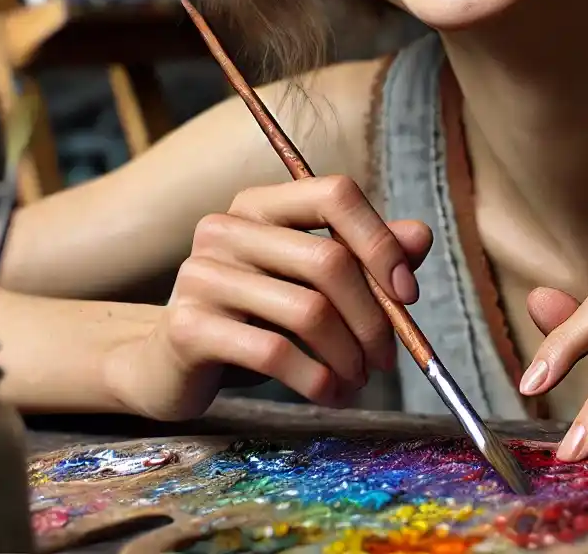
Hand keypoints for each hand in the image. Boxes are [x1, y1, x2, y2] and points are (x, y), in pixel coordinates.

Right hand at [110, 175, 431, 420]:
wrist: (167, 365)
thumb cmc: (249, 319)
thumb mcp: (307, 285)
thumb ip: (362, 257)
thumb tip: (420, 237)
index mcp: (259, 204)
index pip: (335, 194)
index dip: (381, 242)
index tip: (409, 295)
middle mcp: (226, 228)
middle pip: (328, 260)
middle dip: (373, 318)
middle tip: (386, 359)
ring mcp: (201, 274)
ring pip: (309, 311)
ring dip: (349, 356)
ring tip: (357, 380)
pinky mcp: (189, 327)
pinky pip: (275, 352)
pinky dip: (317, 380)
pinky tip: (328, 393)